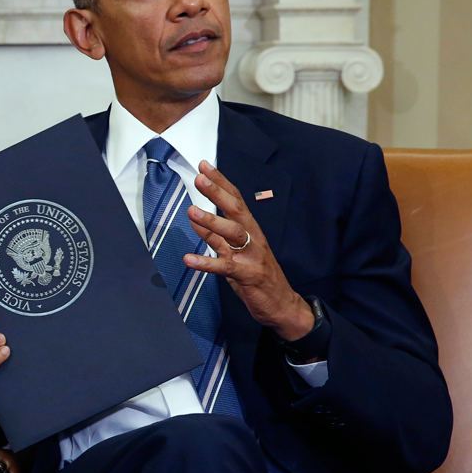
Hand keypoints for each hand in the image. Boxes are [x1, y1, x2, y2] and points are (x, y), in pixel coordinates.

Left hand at [185, 161, 314, 342]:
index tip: (205, 166)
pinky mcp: (249, 276)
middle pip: (236, 210)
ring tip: (191, 211)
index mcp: (251, 230)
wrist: (282, 305)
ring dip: (212, 222)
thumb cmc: (257, 277)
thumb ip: (215, 237)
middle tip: (200, 178)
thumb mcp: (233, 253)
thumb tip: (195, 218)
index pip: (236, 201)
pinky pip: (226, 267)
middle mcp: (254, 239)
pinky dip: (207, 262)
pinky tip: (189, 259)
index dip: (221, 183)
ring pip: (234, 234)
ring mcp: (253, 257)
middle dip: (218, 193)